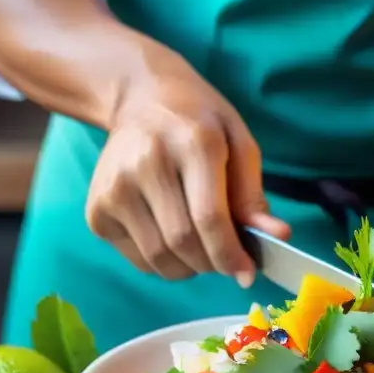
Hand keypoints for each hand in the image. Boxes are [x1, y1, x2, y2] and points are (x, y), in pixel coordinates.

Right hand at [85, 45, 289, 285]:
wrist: (141, 100)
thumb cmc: (199, 124)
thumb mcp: (238, 144)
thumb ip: (254, 195)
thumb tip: (277, 237)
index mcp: (192, 142)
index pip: (209, 217)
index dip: (230, 254)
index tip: (247, 272)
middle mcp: (146, 162)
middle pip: (183, 241)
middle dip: (213, 263)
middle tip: (227, 260)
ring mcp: (114, 188)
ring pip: (158, 258)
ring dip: (189, 268)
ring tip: (202, 248)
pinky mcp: (97, 210)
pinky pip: (138, 258)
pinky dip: (163, 263)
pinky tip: (172, 238)